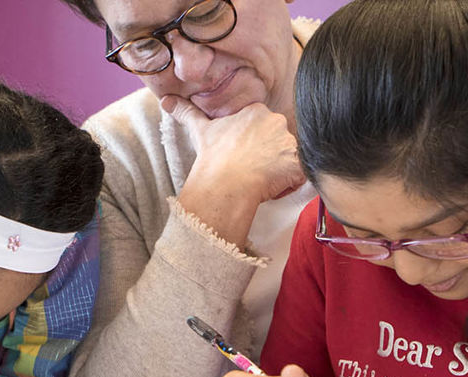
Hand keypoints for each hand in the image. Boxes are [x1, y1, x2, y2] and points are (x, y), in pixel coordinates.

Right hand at [165, 96, 305, 246]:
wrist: (224, 181)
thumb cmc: (212, 157)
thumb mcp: (199, 130)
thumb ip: (187, 112)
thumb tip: (166, 100)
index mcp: (258, 112)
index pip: (266, 127)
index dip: (258, 145)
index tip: (247, 157)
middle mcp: (277, 122)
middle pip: (281, 141)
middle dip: (272, 156)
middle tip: (254, 170)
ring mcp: (289, 142)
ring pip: (292, 156)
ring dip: (282, 169)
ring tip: (262, 179)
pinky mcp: (298, 163)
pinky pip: (301, 173)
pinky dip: (291, 182)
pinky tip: (272, 186)